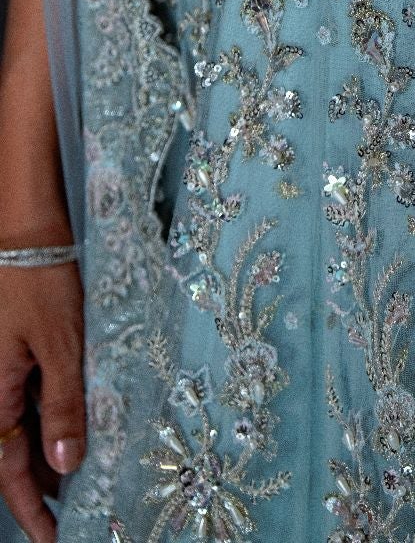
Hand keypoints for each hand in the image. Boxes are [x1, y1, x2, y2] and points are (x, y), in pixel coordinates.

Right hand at [0, 247, 85, 542]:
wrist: (26, 227)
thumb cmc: (41, 280)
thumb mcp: (60, 344)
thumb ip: (64, 405)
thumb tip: (66, 463)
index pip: (9, 471)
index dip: (31, 509)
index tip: (52, 538)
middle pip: (14, 453)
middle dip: (41, 487)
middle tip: (74, 513)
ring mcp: (4, 369)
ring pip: (23, 426)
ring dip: (48, 453)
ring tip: (81, 478)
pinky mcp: (18, 350)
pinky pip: (31, 396)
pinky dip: (51, 417)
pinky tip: (76, 426)